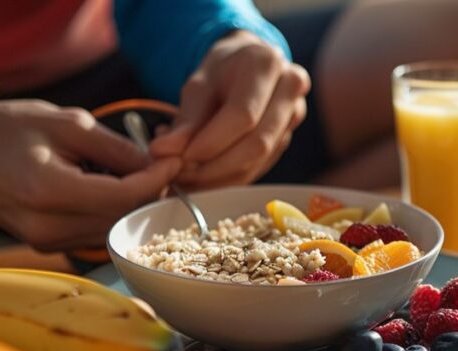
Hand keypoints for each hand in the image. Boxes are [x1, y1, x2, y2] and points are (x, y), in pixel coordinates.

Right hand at [0, 98, 180, 250]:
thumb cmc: (9, 128)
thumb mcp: (68, 124)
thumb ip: (117, 150)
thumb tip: (158, 166)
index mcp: (49, 191)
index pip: (123, 198)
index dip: (156, 181)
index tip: (174, 161)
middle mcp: (46, 226)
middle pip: (120, 219)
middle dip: (148, 194)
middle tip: (161, 168)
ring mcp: (42, 241)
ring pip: (109, 231)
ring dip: (130, 207)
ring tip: (137, 176)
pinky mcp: (42, 244)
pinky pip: (92, 235)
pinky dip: (109, 215)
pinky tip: (110, 190)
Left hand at [149, 30, 310, 187]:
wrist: (248, 65)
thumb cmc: (222, 70)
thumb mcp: (199, 85)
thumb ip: (185, 121)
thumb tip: (163, 153)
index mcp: (266, 64)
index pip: (243, 115)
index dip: (211, 143)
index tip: (181, 158)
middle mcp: (290, 89)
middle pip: (257, 144)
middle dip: (216, 167)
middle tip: (182, 175)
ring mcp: (294, 117)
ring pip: (259, 161)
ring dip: (221, 178)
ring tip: (188, 177)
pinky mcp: (287, 139)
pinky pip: (260, 167)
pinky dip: (230, 178)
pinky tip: (205, 178)